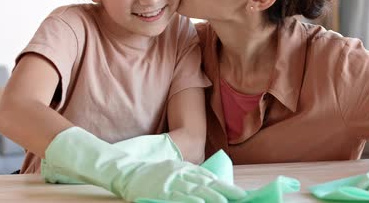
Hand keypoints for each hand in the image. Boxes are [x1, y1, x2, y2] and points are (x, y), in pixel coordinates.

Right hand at [119, 159, 246, 202]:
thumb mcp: (174, 169)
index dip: (225, 185)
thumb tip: (209, 184)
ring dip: (210, 196)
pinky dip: (188, 200)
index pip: (209, 177)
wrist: (128, 171)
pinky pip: (176, 197)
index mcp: (185, 169)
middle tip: (240, 198)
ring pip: (194, 191)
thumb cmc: (153, 174)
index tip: (240, 193)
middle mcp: (180, 174)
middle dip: (224, 191)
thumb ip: (190, 175)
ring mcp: (170, 183)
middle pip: (206, 183)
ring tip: (224, 202)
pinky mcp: (160, 192)